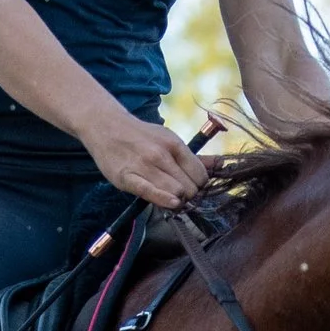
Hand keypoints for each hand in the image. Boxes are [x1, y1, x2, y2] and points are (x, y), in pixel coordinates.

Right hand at [86, 112, 204, 210]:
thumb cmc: (142, 138)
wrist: (107, 127)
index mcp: (174, 144)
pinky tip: (171, 203)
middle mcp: (161, 154)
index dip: (199, 186)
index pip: (201, 176)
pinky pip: (151, 193)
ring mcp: (144, 165)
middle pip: (190, 188)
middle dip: (188, 196)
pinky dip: (164, 200)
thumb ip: (194, 157)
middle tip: (179, 194)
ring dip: (176, 200)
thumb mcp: (170, 140)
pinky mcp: (128, 177)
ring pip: (175, 193)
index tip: (190, 187)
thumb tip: (222, 164)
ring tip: (169, 197)